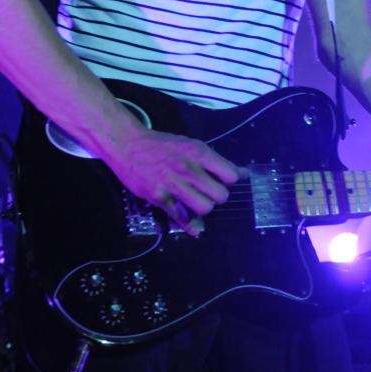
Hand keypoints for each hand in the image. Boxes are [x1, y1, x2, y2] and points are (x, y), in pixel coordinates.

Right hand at [108, 126, 243, 236]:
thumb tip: (241, 173)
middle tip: (209, 192)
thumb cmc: (161, 144)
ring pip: (204, 208)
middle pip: (220, 195)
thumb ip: (213, 160)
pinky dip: (190, 225)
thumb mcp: (189, 144)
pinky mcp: (159, 198)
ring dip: (203, 208)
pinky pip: (181, 218)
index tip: (224, 180)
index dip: (230, 180)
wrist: (129, 145)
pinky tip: (194, 227)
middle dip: (218, 196)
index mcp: (198, 152)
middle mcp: (188, 169)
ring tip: (197, 202)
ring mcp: (173, 185)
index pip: (230, 174)